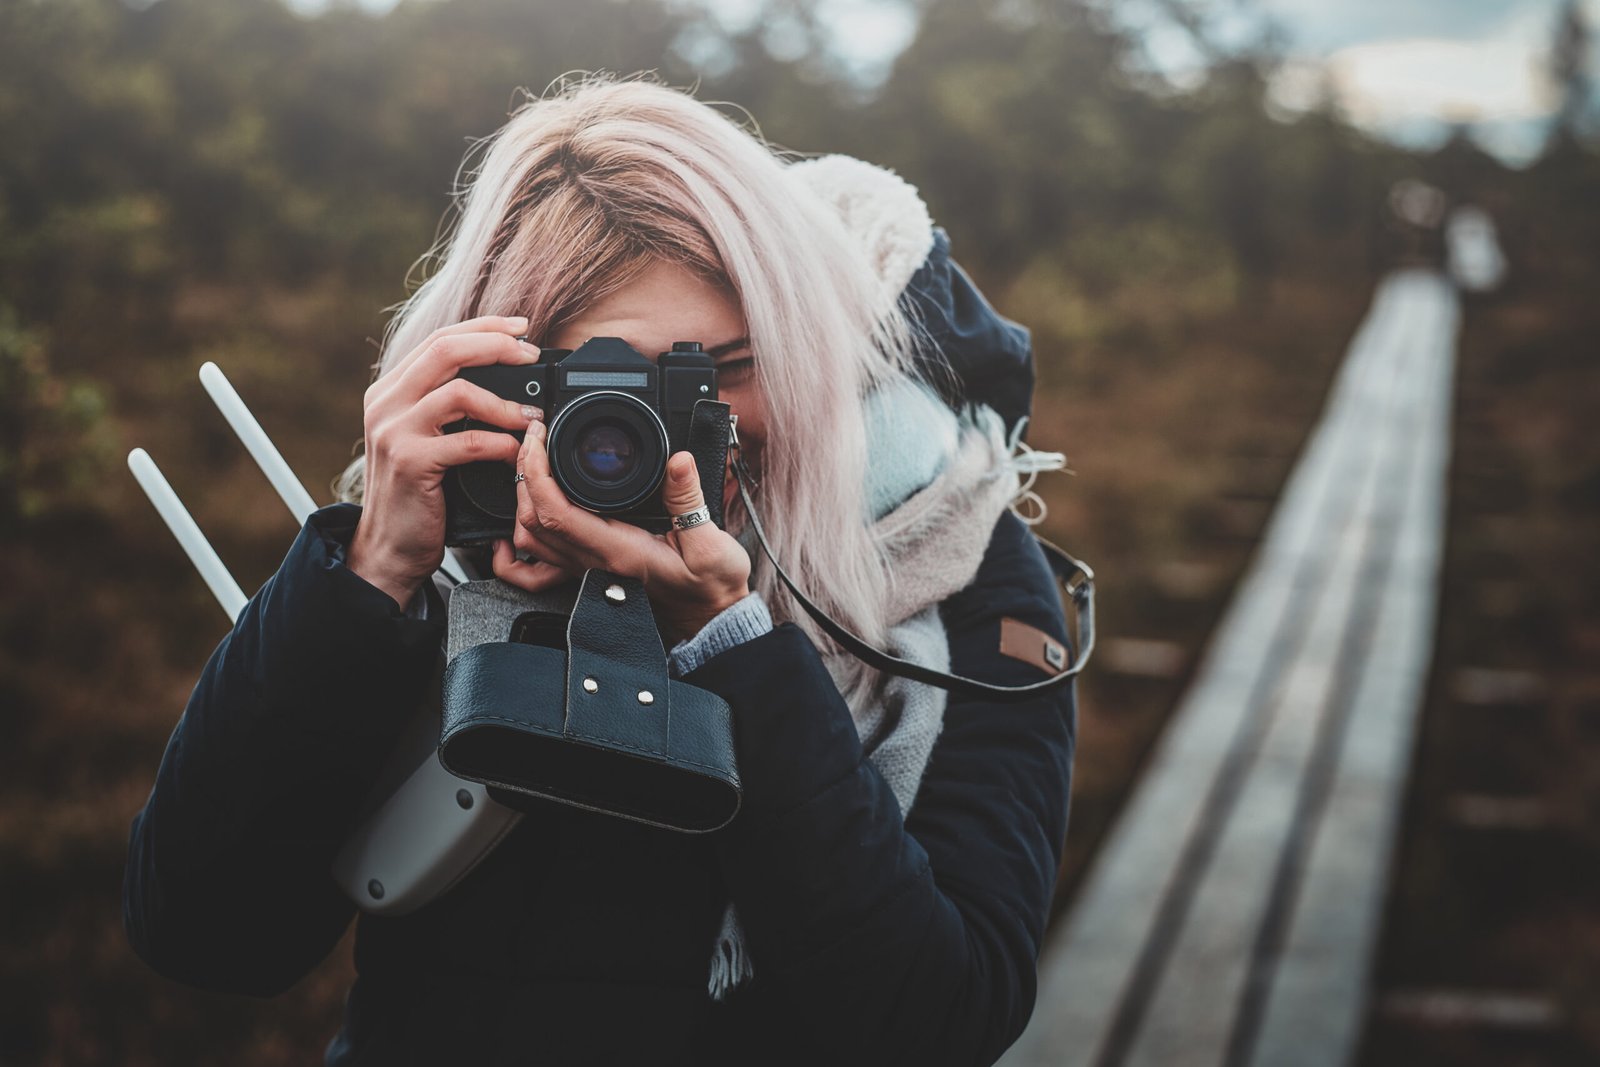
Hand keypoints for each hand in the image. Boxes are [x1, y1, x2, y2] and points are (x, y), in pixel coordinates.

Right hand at [347, 316, 541, 607]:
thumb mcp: (426, 439)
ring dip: (506, 402)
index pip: (439, 339)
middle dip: (497, 346)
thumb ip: (449, 408)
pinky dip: (501, 443)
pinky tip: (518, 451)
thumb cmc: (419, 494)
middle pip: (446, 350)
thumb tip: (505, 379)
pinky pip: (467, 441)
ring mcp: (394, 430)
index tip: (521, 327)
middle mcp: (386, 402)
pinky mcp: (410, 461)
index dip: (484, 327)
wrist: (389, 547)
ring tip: (532, 415)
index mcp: (391, 390)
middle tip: (532, 355)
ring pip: (459, 392)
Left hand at [492, 417, 751, 642]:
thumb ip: (690, 500)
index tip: (540, 440)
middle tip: (534, 439)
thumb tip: (678, 461)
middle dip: (524, 473)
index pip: (557, 511)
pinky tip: (513, 535)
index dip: (537, 472)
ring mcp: (588, 569)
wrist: (710, 617)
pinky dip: (517, 550)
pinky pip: (538, 567)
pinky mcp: (591, 570)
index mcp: (619, 551)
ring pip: (530, 539)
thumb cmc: (710, 586)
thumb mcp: (712, 543)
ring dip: (521, 500)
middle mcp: (595, 562)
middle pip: (532, 520)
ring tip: (532, 465)